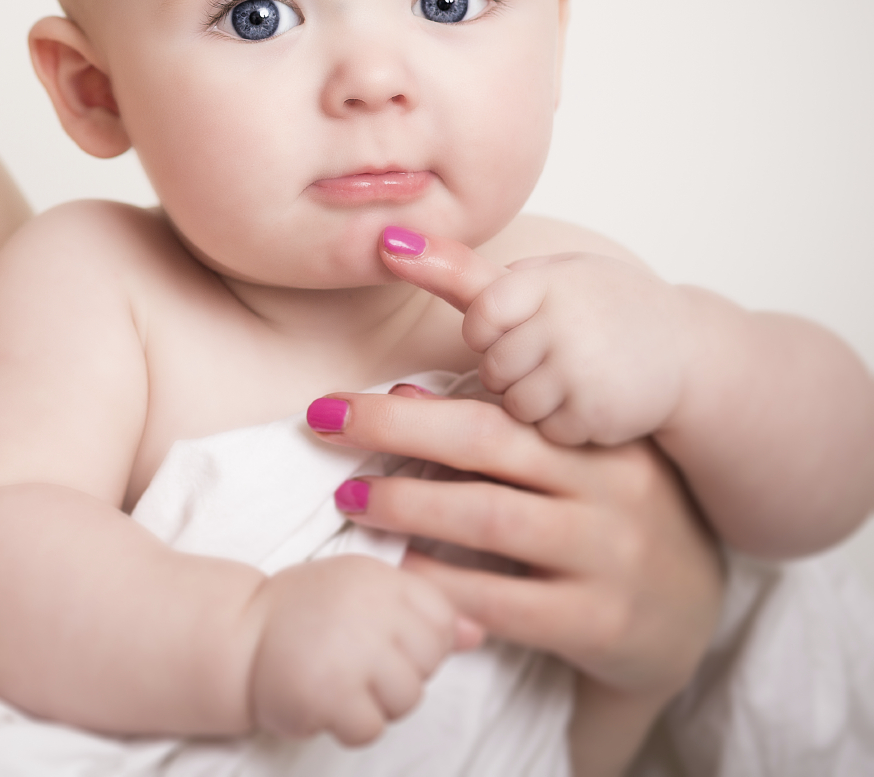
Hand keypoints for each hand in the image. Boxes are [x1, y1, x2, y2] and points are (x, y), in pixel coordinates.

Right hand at [246, 555, 481, 744]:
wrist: (238, 634)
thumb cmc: (305, 613)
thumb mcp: (363, 593)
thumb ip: (421, 611)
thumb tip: (477, 634)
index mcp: (381, 578)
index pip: (440, 622)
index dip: (414, 641)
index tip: (377, 637)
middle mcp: (370, 608)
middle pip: (426, 665)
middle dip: (396, 674)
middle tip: (351, 660)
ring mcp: (351, 651)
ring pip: (405, 700)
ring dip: (373, 702)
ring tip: (337, 679)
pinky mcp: (330, 694)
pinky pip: (370, 729)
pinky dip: (347, 725)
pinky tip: (323, 700)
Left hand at [305, 387, 721, 700]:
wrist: (692, 619)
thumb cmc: (611, 518)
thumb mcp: (577, 458)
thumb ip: (501, 420)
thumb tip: (405, 394)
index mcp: (598, 437)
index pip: (497, 406)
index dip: (412, 403)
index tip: (340, 401)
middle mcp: (612, 488)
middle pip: (488, 446)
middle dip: (395, 432)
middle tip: (324, 426)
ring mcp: (611, 557)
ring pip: (493, 520)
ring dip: (408, 507)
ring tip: (349, 502)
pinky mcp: (600, 623)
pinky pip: (507, 603)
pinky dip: (446, 586)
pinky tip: (400, 572)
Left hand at [378, 227, 696, 445]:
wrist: (685, 350)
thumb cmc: (594, 308)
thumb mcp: (539, 279)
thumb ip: (460, 271)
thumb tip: (386, 242)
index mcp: (546, 280)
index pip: (480, 315)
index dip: (492, 330)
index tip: (515, 325)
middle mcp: (564, 321)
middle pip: (492, 365)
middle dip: (511, 369)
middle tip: (549, 354)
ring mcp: (582, 370)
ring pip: (513, 404)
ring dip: (531, 400)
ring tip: (569, 377)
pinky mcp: (597, 415)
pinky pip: (544, 433)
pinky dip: (559, 427)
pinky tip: (586, 405)